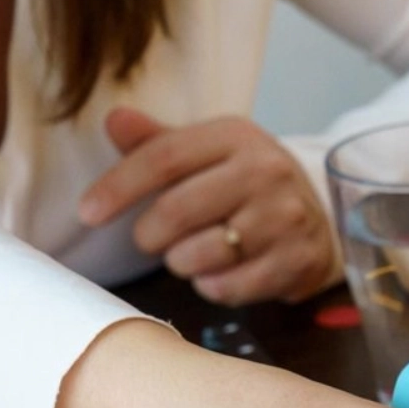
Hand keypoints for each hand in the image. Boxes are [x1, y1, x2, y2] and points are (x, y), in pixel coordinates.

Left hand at [79, 107, 335, 305]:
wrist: (321, 220)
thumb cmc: (248, 186)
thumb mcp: (209, 154)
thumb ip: (159, 142)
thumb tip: (113, 120)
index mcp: (237, 136)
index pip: (164, 158)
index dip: (118, 187)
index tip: (87, 214)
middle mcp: (266, 172)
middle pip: (176, 210)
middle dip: (148, 234)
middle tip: (150, 239)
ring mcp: (286, 219)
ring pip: (198, 255)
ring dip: (180, 262)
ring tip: (190, 254)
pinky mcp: (297, 261)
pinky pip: (227, 287)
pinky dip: (210, 286)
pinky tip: (218, 273)